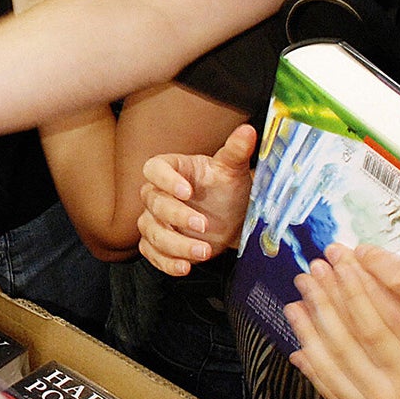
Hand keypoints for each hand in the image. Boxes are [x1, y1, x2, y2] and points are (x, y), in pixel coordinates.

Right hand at [136, 124, 257, 275]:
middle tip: (204, 225)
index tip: (187, 191)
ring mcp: (156, 220)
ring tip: (204, 251)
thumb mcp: (233, 170)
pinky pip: (151, 253)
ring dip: (175, 244)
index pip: (154, 168)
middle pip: (153, 203)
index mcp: (173, 169)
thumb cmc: (228, 189)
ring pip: (151, 231)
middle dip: (177, 217)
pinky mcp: (158, 243)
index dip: (166, 180)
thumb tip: (248, 131)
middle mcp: (159, 194)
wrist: (233, 217)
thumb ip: (236, 151)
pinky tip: (185, 267)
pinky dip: (166, 262)